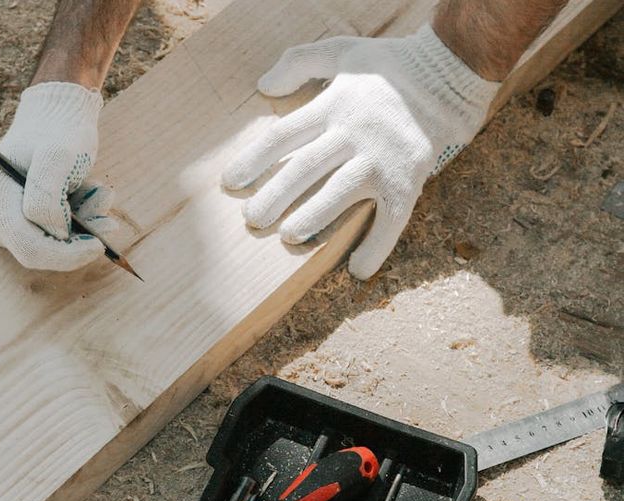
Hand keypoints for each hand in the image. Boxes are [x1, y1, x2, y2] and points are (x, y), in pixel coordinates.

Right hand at [0, 82, 116, 270]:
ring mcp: (2, 221)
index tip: (100, 245)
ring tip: (99, 193)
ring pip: (52, 244)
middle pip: (41, 251)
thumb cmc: (59, 131)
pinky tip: (89, 195)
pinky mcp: (20, 222)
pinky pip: (55, 236)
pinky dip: (79, 220)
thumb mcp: (57, 155)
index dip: (68, 254)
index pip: (30, 248)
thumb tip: (55, 233)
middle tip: (108, 218)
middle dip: (78, 238)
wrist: (57, 115)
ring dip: (84, 224)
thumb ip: (48, 196)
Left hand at [223, 26, 498, 278]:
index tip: (230, 183)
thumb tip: (262, 86)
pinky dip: (376, 246)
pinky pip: (391, 219)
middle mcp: (353, 132)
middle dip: (274, 196)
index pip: (283, 135)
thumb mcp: (340, 51)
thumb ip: (299, 62)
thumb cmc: (387, 66)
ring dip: (313, 218)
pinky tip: (358, 270)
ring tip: (288, 236)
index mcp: (332, 105)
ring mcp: (381, 158)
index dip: (253, 160)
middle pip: (305, 168)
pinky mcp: (407, 179)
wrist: (448, 73)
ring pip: (340, 193)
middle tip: (252, 220)